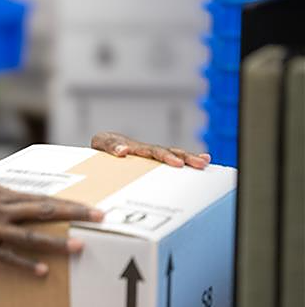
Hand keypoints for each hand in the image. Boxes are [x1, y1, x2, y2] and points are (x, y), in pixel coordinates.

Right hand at [0, 173, 103, 275]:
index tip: (93, 206)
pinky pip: (6, 257)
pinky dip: (25, 264)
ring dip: (56, 242)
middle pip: (45, 212)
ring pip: (30, 236)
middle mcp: (0, 209)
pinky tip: (43, 271)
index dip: (71, 203)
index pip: (44, 198)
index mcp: (2, 192)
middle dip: (75, 215)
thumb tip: (15, 191)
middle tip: (101, 218)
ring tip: (79, 246)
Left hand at [91, 131, 210, 168]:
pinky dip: (187, 160)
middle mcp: (147, 149)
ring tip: (204, 162)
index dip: (165, 157)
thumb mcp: (101, 143)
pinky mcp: (153, 162)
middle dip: (184, 157)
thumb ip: (110, 146)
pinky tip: (203, 160)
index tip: (176, 163)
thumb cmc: (104, 145)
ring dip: (189, 158)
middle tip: (199, 163)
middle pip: (168, 152)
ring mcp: (152, 156)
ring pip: (174, 154)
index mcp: (135, 147)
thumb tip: (124, 151)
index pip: (152, 151)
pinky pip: (172, 160)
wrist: (104, 145)